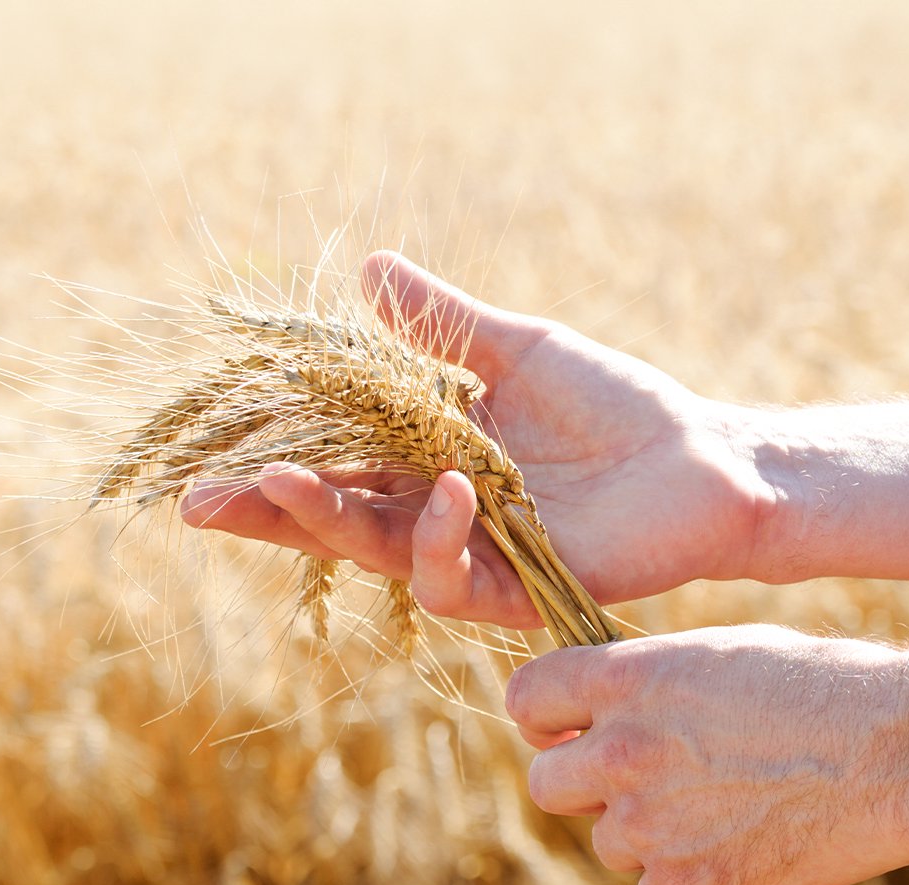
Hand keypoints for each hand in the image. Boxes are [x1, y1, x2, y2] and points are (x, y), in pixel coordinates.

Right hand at [181, 252, 770, 627]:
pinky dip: (438, 537)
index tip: (207, 461)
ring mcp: (473, 555)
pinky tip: (451, 490)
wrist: (705, 459)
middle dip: (266, 513)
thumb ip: (445, 325)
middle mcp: (437, 513)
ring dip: (326, 521)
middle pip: (334, 520)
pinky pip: (451, 580)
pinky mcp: (516, 590)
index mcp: (429, 460)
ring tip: (288, 478)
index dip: (271, 466)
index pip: (334, 466)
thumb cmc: (617, 406)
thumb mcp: (521, 351)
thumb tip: (369, 268)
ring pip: (376, 553)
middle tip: (203, 502)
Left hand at [507, 626, 908, 884]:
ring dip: (642, 831)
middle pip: (546, 785)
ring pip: (605, 840)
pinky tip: (732, 846)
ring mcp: (649, 822)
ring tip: (713, 806)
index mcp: (623, 678)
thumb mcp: (706, 653)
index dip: (542, 718)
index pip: (525, 699)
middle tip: (634, 780)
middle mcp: (621, 749)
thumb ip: (634, 682)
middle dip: (579, 783)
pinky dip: (682, 879)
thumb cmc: (810, 685)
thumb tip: (589, 710)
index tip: (565, 730)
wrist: (893, 749)